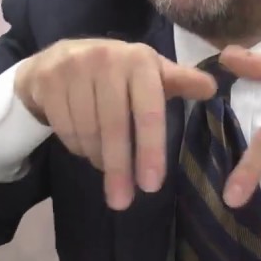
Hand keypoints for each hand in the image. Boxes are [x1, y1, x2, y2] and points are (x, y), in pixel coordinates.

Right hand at [14, 39, 217, 209]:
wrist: (60, 58)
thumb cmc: (117, 73)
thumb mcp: (150, 74)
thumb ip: (180, 83)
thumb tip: (212, 89)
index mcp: (140, 60)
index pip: (149, 110)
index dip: (151, 148)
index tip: (152, 184)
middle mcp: (107, 59)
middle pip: (114, 126)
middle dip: (119, 168)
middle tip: (123, 201)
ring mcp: (73, 68)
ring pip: (88, 130)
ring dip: (98, 158)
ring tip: (107, 167)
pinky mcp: (48, 81)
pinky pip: (65, 128)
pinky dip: (78, 147)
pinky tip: (86, 148)